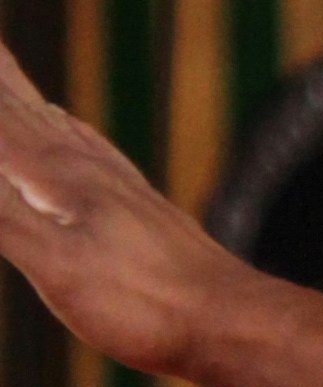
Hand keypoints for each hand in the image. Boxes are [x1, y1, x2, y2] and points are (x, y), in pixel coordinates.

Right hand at [0, 38, 228, 372]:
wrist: (235, 320)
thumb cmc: (144, 303)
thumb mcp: (56, 264)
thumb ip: (0, 214)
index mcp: (58, 175)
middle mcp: (87, 167)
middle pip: (22, 107)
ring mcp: (118, 186)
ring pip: (55, 124)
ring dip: (21, 94)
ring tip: (2, 66)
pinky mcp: (140, 208)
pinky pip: (90, 151)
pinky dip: (65, 129)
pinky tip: (68, 129)